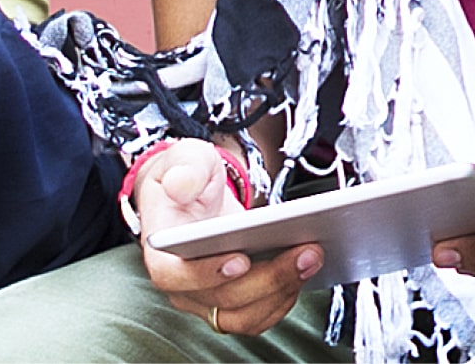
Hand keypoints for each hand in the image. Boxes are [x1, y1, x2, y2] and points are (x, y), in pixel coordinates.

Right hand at [124, 141, 312, 335]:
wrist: (196, 193)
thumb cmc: (190, 179)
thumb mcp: (185, 159)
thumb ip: (185, 168)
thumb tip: (182, 185)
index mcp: (161, 252)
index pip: (172, 276)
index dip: (205, 274)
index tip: (241, 260)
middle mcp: (181, 285)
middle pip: (222, 299)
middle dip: (269, 279)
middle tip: (307, 251)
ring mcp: (207, 299)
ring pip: (244, 316)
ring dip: (283, 292)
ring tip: (314, 258)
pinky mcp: (234, 303)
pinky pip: (260, 315)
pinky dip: (286, 298)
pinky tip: (308, 269)